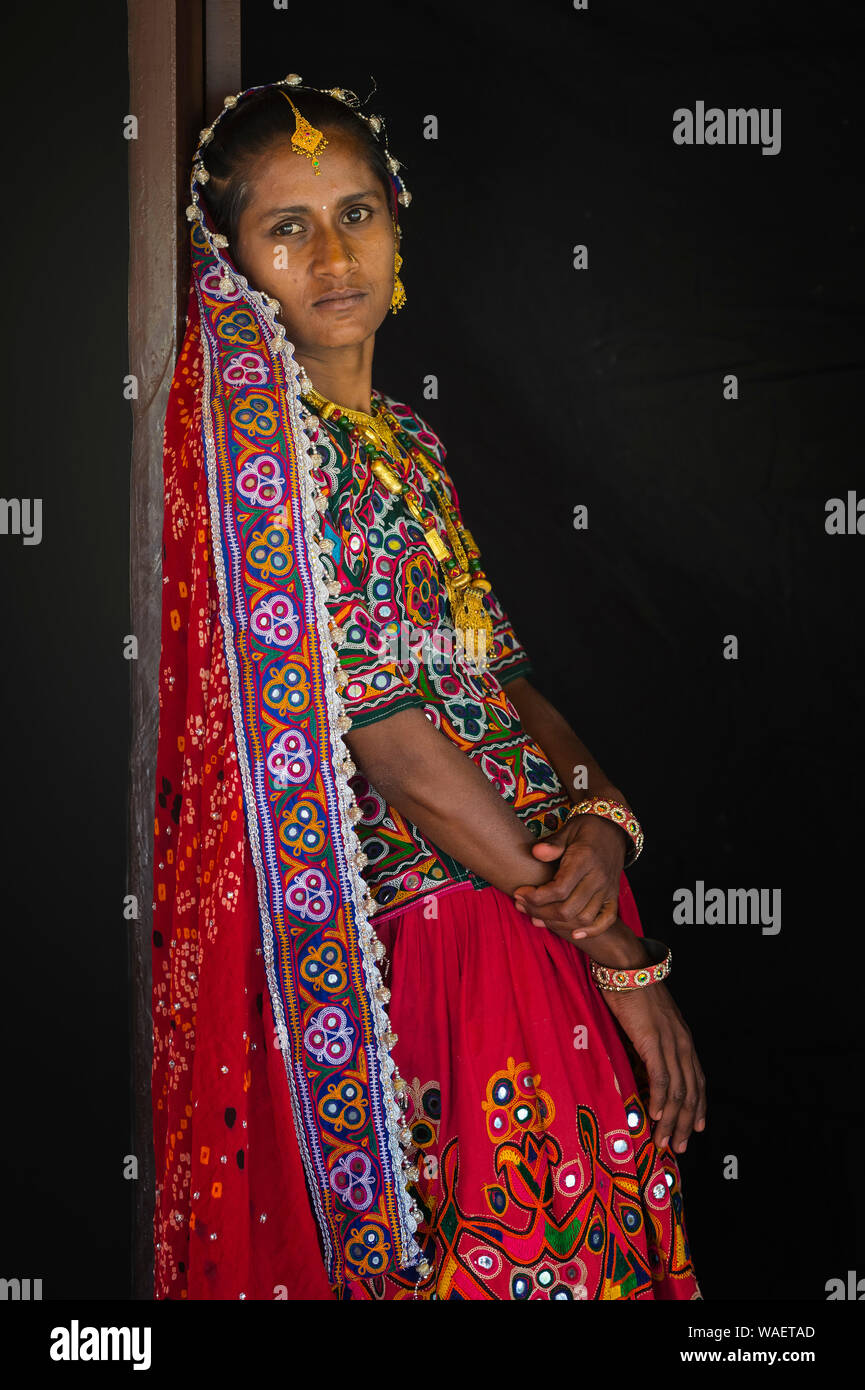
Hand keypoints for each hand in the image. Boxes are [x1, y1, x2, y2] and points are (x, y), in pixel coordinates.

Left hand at [512, 812, 627, 941]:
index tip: (519, 893)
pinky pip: (606, 920)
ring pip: (583, 918)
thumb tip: (535, 853)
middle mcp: (597, 878)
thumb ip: (553, 844)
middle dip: (540, 912)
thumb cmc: (586, 829)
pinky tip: (574, 934)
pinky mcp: (613, 896)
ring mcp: (607, 889)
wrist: (613, 829)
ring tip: (536, 916)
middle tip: (521, 905)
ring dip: (557, 923)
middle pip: (568, 909)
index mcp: (584, 860)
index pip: (559, 889)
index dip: (535, 896)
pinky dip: (591, 930)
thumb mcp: (568, 829)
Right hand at [600, 983, 706, 1152]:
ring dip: (671, 1121)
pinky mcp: (652, 1041)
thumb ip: (653, 1043)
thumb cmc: (635, 990)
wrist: (628, 967)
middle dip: (686, 1124)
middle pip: (690, 1093)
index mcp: (683, 1040)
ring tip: (664, 1141)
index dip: (699, 1109)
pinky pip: (660, 1077)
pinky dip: (659, 1100)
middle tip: (679, 1147)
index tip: (697, 1129)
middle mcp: (682, 1044)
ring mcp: (669, 1043)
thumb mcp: (651, 1021)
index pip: (697, 1082)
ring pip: (677, 1091)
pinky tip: (655, 1116)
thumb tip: (646, 1065)